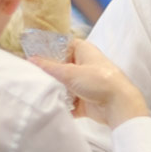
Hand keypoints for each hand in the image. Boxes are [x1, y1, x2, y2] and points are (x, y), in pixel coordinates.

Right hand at [30, 39, 150, 127]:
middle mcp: (84, 65)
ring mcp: (85, 84)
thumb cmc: (99, 81)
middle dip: (49, 74)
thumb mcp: (70, 72)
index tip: (32, 55)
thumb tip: (32, 60)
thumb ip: (49, 67)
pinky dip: (62, 105)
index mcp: (84, 50)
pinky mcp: (85, 100)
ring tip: (38, 92)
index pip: (62, 45)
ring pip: (64, 85)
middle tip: (32, 76)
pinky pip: (69, 102)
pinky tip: (50, 106)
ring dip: (55, 90)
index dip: (48, 49)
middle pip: (61, 67)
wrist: (118, 105)